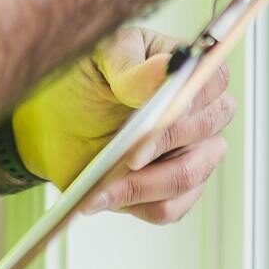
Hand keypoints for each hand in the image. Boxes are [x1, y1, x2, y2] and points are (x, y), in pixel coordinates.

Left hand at [10, 26, 234, 225]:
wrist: (55, 120)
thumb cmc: (85, 80)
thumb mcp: (100, 60)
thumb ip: (133, 67)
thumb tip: (167, 68)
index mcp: (187, 69)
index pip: (213, 79)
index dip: (191, 98)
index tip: (158, 112)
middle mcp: (198, 113)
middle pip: (207, 131)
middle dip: (164, 144)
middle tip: (128, 153)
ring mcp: (191, 154)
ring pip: (188, 175)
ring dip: (143, 183)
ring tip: (103, 184)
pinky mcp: (173, 191)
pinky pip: (169, 207)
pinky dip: (135, 204)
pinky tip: (103, 196)